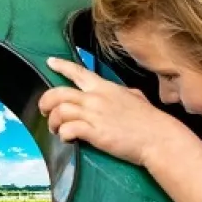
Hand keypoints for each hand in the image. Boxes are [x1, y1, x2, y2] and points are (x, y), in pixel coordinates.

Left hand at [38, 57, 179, 166]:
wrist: (158, 138)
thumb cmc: (150, 120)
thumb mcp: (136, 97)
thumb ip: (123, 94)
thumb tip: (123, 94)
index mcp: (105, 87)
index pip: (78, 72)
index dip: (61, 66)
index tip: (50, 62)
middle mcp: (96, 98)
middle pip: (59, 93)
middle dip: (46, 102)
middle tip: (44, 111)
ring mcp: (94, 115)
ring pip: (60, 111)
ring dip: (53, 122)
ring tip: (57, 130)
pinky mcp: (94, 133)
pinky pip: (68, 129)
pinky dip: (63, 134)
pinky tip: (68, 139)